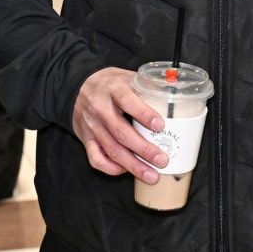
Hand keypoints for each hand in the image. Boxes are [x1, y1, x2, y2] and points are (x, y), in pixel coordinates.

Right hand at [72, 67, 167, 181]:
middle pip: (121, 132)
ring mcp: (92, 126)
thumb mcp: (126, 76)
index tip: (160, 125)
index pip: (127, 101)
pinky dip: (111, 168)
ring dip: (133, 165)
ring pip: (112, 150)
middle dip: (143, 149)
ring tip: (151, 176)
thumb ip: (146, 85)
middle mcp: (100, 109)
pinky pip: (96, 159)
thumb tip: (174, 91)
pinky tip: (126, 170)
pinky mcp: (85, 139)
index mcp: (113, 89)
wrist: (78, 87)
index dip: (143, 114)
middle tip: (162, 160)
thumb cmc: (109, 83)